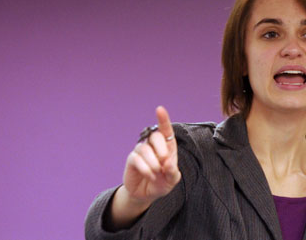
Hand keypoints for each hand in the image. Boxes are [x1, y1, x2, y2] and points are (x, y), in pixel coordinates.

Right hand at [108, 106, 180, 229]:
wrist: (146, 194)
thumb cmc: (162, 183)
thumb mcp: (172, 180)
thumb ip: (173, 172)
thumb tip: (168, 162)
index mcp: (167, 147)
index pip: (165, 130)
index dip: (163, 119)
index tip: (159, 109)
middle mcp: (153, 146)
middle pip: (155, 136)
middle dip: (161, 148)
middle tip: (164, 161)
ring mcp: (141, 151)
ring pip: (145, 149)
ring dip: (153, 163)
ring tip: (156, 174)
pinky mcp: (132, 159)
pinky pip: (136, 158)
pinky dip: (145, 168)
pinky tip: (149, 175)